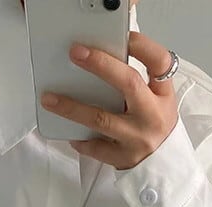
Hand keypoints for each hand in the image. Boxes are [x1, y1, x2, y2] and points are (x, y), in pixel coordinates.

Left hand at [39, 31, 179, 169]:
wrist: (161, 165)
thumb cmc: (154, 125)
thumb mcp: (157, 99)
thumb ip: (137, 79)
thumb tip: (105, 54)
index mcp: (162, 95)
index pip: (159, 63)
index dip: (143, 46)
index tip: (124, 36)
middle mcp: (152, 115)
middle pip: (128, 84)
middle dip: (101, 65)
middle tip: (76, 53)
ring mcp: (137, 138)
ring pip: (102, 119)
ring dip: (72, 107)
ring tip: (49, 98)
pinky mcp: (122, 158)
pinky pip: (95, 147)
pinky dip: (80, 139)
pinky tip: (68, 131)